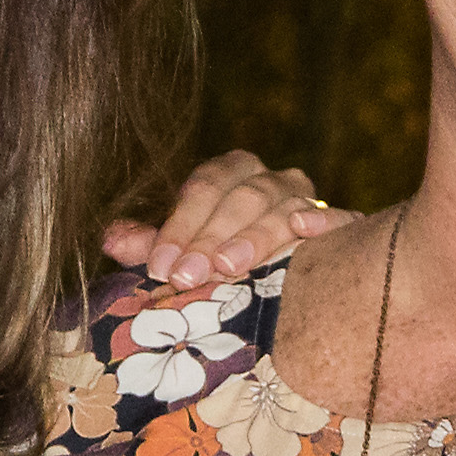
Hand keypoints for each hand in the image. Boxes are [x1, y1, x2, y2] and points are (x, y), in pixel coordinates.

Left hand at [103, 148, 345, 289]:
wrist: (292, 281)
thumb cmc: (227, 263)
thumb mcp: (184, 252)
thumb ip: (151, 245)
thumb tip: (110, 240)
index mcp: (233, 174)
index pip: (205, 186)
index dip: (180, 225)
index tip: (161, 266)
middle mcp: (272, 180)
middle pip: (243, 196)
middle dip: (210, 237)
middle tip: (188, 275)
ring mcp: (310, 199)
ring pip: (284, 208)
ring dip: (255, 236)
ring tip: (229, 265)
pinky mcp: (345, 225)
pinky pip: (342, 219)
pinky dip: (326, 222)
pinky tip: (306, 230)